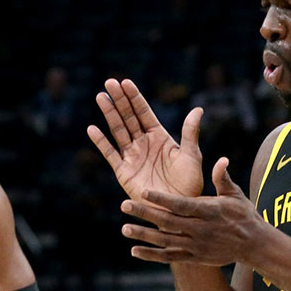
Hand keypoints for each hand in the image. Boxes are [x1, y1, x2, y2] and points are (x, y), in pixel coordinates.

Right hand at [88, 78, 203, 200]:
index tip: (126, 82)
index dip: (135, 97)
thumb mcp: (191, 155)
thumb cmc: (189, 184)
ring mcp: (132, 156)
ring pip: (118, 130)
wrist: (178, 208)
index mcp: (159, 137)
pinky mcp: (124, 172)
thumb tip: (198, 109)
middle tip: (109, 82)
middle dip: (119, 100)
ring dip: (109, 114)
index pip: (144, 112)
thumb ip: (190, 133)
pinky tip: (92, 129)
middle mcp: (143, 143)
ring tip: (100, 96)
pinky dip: (101, 142)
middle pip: (128, 117)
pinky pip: (110, 154)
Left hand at [121, 158, 267, 266]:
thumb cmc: (243, 214)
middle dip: (145, 213)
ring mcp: (196, 245)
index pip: (181, 204)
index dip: (162, 199)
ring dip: (144, 235)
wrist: (253, 245)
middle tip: (124, 205)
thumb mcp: (235, 194)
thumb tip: (221, 160)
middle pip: (168, 221)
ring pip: (166, 241)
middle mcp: (200, 229)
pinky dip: (152, 255)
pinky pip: (170, 257)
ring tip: (125, 228)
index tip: (144, 191)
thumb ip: (223, 178)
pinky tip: (134, 251)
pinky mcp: (194, 257)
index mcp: (209, 211)